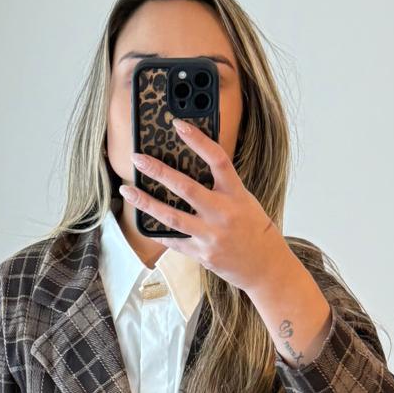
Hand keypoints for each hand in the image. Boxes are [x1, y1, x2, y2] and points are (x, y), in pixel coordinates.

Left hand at [120, 119, 334, 367]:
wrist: (265, 267)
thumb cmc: (253, 229)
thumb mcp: (244, 200)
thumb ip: (221, 186)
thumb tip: (191, 167)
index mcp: (236, 194)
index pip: (217, 159)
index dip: (198, 140)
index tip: (178, 125)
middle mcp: (223, 213)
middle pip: (186, 187)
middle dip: (158, 171)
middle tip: (137, 158)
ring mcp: (211, 235)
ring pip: (172, 217)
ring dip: (146, 203)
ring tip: (127, 191)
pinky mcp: (202, 254)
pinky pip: (174, 240)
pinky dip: (158, 231)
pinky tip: (144, 222)